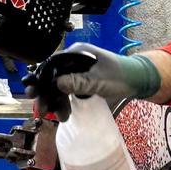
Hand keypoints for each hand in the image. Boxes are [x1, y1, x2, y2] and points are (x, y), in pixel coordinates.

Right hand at [27, 43, 159, 120]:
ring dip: (56, 101)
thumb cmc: (121, 75)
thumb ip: (79, 82)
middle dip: (46, 94)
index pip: (52, 64)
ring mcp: (77, 71)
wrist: (137, 81)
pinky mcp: (82, 82)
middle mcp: (74, 61)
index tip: (32, 92)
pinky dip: (64, 102)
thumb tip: (58, 83)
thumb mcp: (100, 79)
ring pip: (59, 87)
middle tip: (41, 109)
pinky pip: (67, 92)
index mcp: (77, 53)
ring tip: (58, 116)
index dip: (41, 79)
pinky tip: (63, 113)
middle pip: (53, 77)